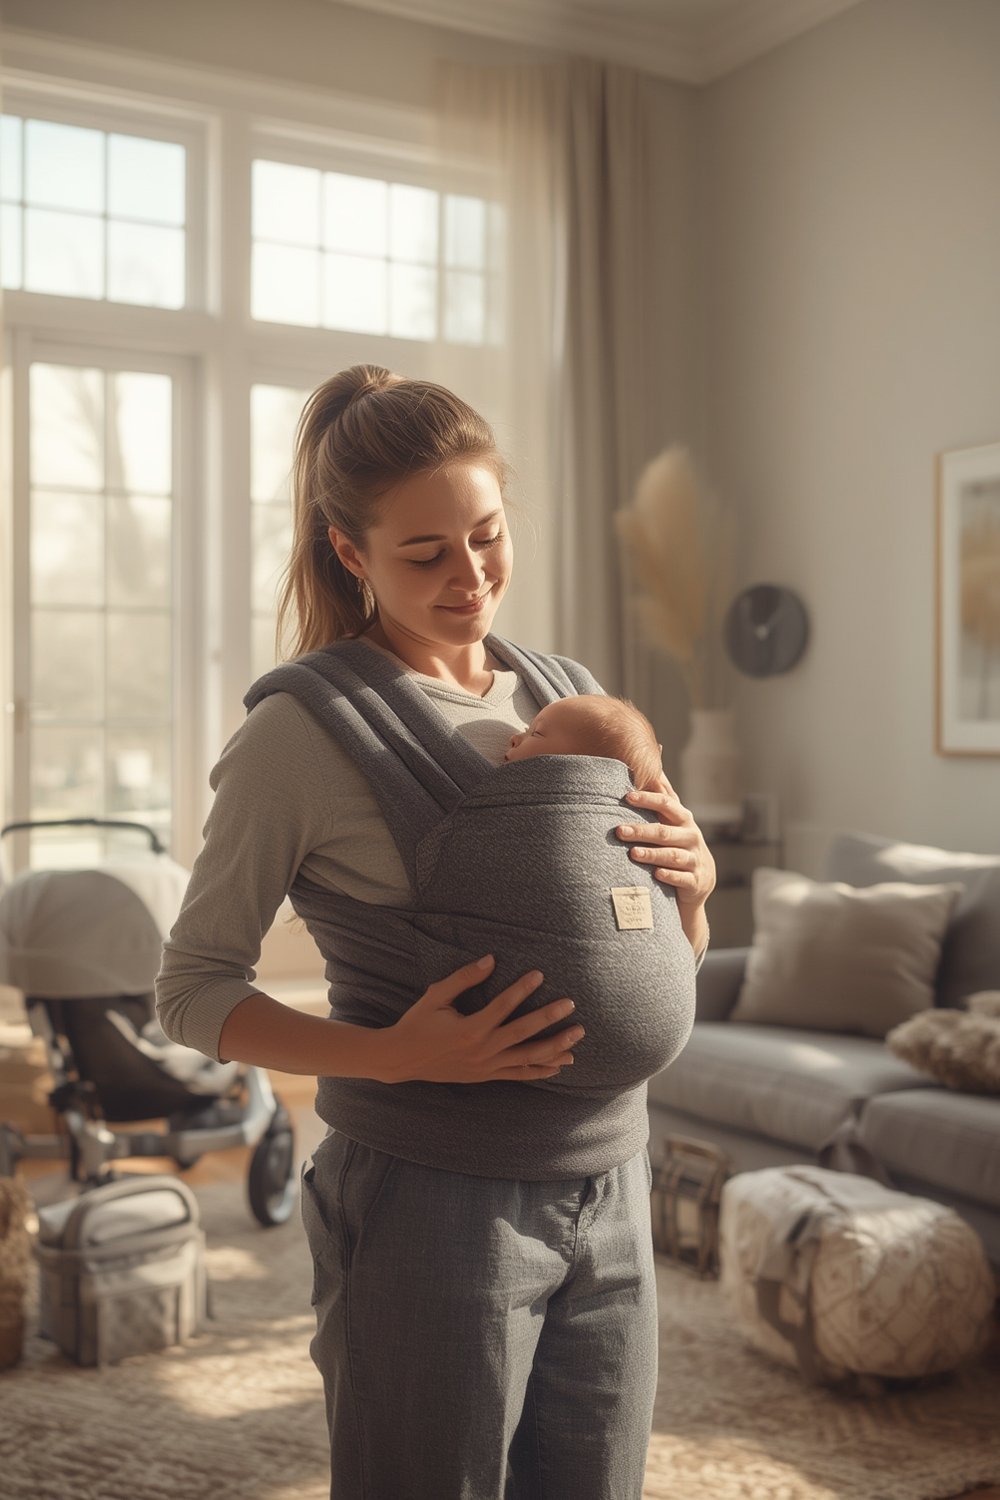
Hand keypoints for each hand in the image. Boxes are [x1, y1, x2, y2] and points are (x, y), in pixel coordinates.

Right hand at [380, 956, 583, 1084]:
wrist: (402, 1059)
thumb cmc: (418, 1023)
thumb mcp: (436, 996)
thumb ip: (464, 978)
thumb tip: (491, 959)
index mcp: (470, 1028)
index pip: (504, 1005)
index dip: (523, 988)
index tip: (541, 974)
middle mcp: (482, 1049)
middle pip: (524, 1033)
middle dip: (550, 1019)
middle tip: (571, 1005)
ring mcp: (486, 1066)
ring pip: (527, 1058)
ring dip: (554, 1048)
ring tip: (576, 1038)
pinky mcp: (486, 1076)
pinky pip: (518, 1075)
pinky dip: (539, 1071)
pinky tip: (558, 1065)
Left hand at [615, 775, 715, 947]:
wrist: (698, 881)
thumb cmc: (677, 842)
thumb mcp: (672, 817)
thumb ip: (662, 789)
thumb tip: (656, 749)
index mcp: (682, 818)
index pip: (666, 804)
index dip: (648, 799)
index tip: (627, 796)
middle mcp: (690, 836)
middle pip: (664, 831)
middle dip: (641, 830)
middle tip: (619, 830)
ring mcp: (694, 859)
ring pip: (673, 856)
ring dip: (652, 854)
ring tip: (633, 854)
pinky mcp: (695, 880)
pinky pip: (682, 878)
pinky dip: (670, 876)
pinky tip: (656, 874)